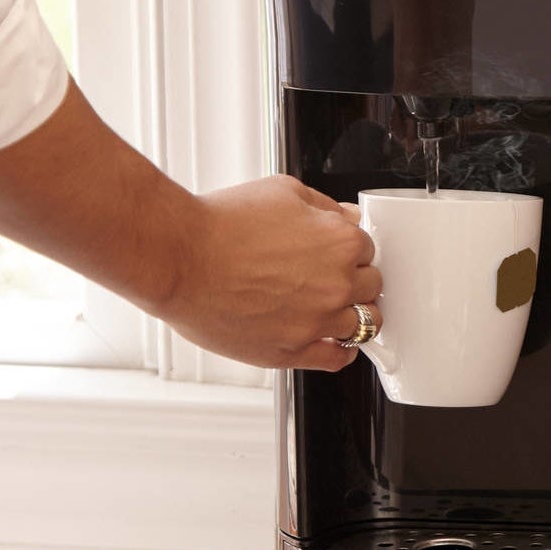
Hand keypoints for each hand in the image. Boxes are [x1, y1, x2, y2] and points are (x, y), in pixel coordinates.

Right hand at [159, 174, 383, 371]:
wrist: (179, 258)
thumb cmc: (221, 224)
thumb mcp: (284, 192)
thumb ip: (325, 207)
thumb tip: (346, 218)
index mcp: (340, 242)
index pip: (369, 249)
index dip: (349, 249)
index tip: (334, 254)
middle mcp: (336, 284)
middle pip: (371, 286)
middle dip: (354, 279)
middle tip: (328, 277)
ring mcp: (317, 320)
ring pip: (363, 323)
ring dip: (350, 313)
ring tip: (328, 307)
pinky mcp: (292, 350)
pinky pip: (337, 358)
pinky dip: (342, 351)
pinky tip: (334, 342)